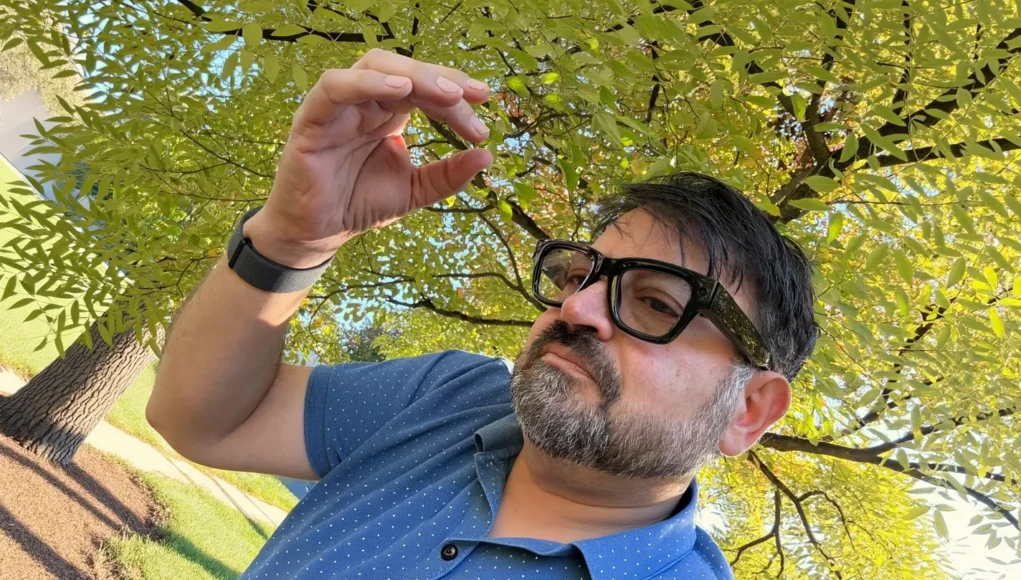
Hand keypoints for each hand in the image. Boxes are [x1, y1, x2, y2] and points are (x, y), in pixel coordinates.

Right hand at [244, 49, 493, 267]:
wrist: (319, 234)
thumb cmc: (359, 205)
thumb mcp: (415, 191)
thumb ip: (447, 175)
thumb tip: (487, 156)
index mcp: (388, 114)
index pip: (426, 91)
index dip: (456, 96)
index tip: (485, 108)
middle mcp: (365, 103)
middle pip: (405, 71)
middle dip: (442, 80)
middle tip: (473, 96)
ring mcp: (338, 107)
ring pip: (375, 66)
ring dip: (414, 75)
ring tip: (447, 94)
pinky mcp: (312, 119)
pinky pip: (334, 87)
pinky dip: (366, 82)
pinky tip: (399, 89)